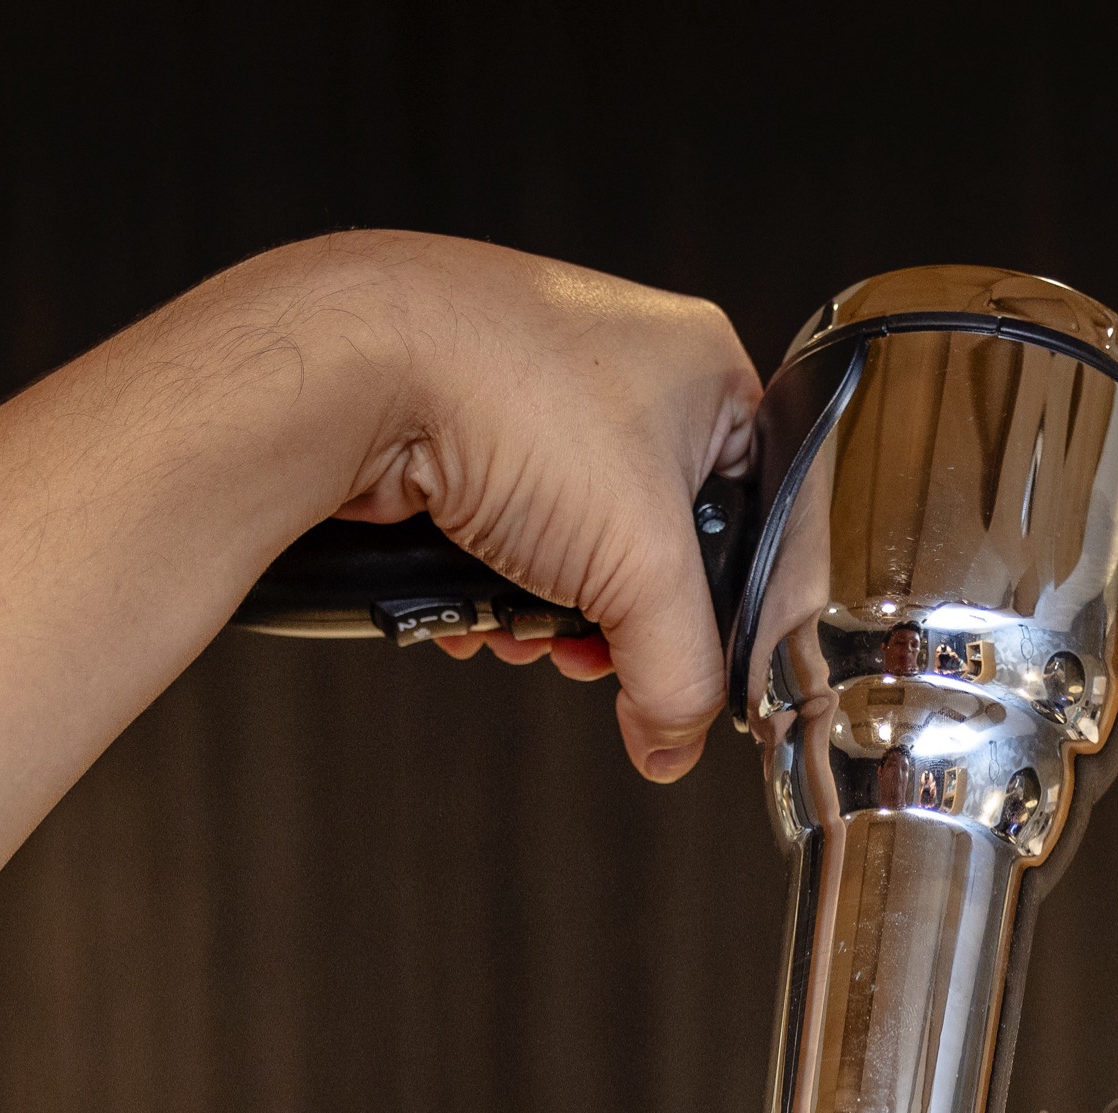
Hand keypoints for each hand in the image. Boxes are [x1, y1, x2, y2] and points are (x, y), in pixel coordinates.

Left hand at [320, 235, 759, 777]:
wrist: (354, 369)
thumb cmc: (505, 399)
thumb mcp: (641, 568)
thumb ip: (681, 674)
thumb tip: (676, 739)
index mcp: (704, 369)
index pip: (763, 514)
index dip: (739, 604)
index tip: (712, 671)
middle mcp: (627, 369)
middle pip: (662, 543)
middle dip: (621, 616)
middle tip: (600, 649)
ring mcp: (539, 390)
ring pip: (577, 544)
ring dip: (550, 610)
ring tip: (523, 624)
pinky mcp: (465, 424)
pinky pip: (506, 530)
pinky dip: (491, 581)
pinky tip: (472, 600)